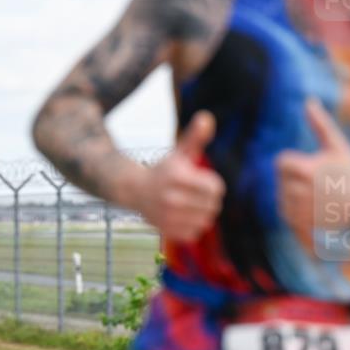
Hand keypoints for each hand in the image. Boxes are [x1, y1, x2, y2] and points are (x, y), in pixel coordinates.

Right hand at [132, 111, 225, 242]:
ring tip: (191, 205)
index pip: (215, 188)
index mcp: (177, 177)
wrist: (134, 190)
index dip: (213, 184)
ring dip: (202, 214)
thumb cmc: (163, 170)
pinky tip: (183, 217)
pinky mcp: (165, 230)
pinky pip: (194, 233)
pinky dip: (192, 227)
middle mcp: (170, 198)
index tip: (202, 181)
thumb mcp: (180, 152)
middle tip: (197, 195)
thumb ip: (195, 136)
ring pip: (205, 221)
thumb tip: (207, 116)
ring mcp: (167, 216)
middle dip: (209, 200)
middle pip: (212, 206)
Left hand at [276, 99, 349, 249]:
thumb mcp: (338, 147)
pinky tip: (314, 209)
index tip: (313, 167)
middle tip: (320, 184)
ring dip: (295, 195)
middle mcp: (299, 191)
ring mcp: (298, 211)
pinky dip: (295, 210)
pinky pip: (285, 213)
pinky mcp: (298, 226)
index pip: (281, 162)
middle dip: (296, 180)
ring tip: (319, 197)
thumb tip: (308, 100)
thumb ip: (320, 124)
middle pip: (281, 180)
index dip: (295, 162)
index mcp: (306, 170)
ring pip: (282, 197)